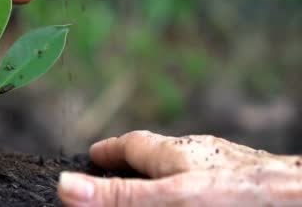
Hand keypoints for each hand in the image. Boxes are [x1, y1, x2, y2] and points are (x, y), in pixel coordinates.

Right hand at [58, 131, 301, 205]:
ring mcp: (226, 163)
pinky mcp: (247, 176)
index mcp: (174, 153)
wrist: (299, 195)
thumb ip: (118, 197)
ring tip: (156, 185)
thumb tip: (65, 186)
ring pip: (187, 164)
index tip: (93, 155)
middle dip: (136, 161)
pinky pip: (210, 175)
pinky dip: (195, 180)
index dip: (110, 150)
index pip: (133, 144)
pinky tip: (206, 194)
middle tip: (118, 170)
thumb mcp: (167, 200)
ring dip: (166, 171)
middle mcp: (200, 152)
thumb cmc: (236, 197)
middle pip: (159, 153)